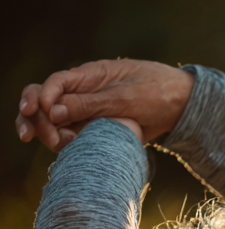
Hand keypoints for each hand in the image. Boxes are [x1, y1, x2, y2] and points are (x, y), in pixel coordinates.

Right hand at [15, 59, 193, 151]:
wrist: (182, 106)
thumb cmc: (156, 93)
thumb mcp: (124, 97)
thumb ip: (90, 105)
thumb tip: (53, 111)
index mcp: (89, 77)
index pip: (55, 84)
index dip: (41, 96)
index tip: (40, 112)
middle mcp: (85, 94)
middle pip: (48, 104)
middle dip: (37, 118)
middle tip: (42, 137)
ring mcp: (92, 114)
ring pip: (60, 124)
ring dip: (51, 135)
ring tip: (60, 146)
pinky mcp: (101, 131)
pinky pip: (78, 139)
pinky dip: (71, 146)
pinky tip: (72, 152)